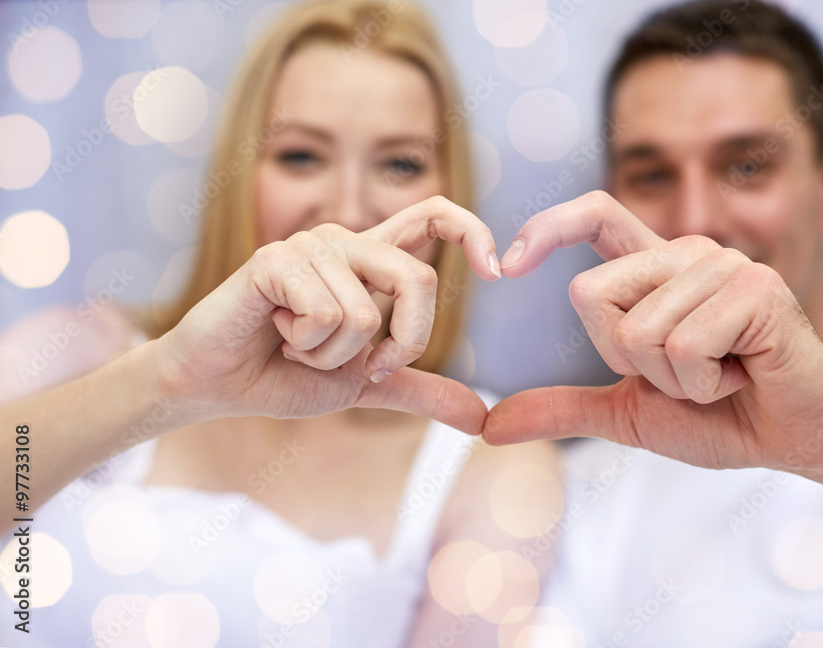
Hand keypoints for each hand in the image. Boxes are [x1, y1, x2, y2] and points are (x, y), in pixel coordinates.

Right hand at [155, 196, 498, 433]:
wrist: (217, 388)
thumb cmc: (285, 376)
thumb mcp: (367, 386)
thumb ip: (421, 390)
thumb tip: (482, 417)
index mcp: (372, 262)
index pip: (435, 215)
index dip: (472, 230)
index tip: (497, 271)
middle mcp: (348, 242)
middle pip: (420, 280)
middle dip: (402, 344)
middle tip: (362, 365)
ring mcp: (311, 246)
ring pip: (365, 315)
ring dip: (332, 355)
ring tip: (296, 344)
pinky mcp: (276, 259)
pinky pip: (325, 314)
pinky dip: (304, 345)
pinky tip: (274, 332)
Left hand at [484, 191, 822, 472]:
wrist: (795, 438)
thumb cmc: (721, 415)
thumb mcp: (628, 410)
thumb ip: (563, 407)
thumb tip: (491, 426)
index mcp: (657, 270)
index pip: (596, 215)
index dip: (548, 227)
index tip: (505, 264)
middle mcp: (689, 254)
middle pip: (591, 295)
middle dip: (626, 360)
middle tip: (685, 372)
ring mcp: (725, 266)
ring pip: (639, 330)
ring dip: (673, 379)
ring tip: (719, 375)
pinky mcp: (757, 289)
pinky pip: (685, 344)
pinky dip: (704, 383)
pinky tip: (741, 376)